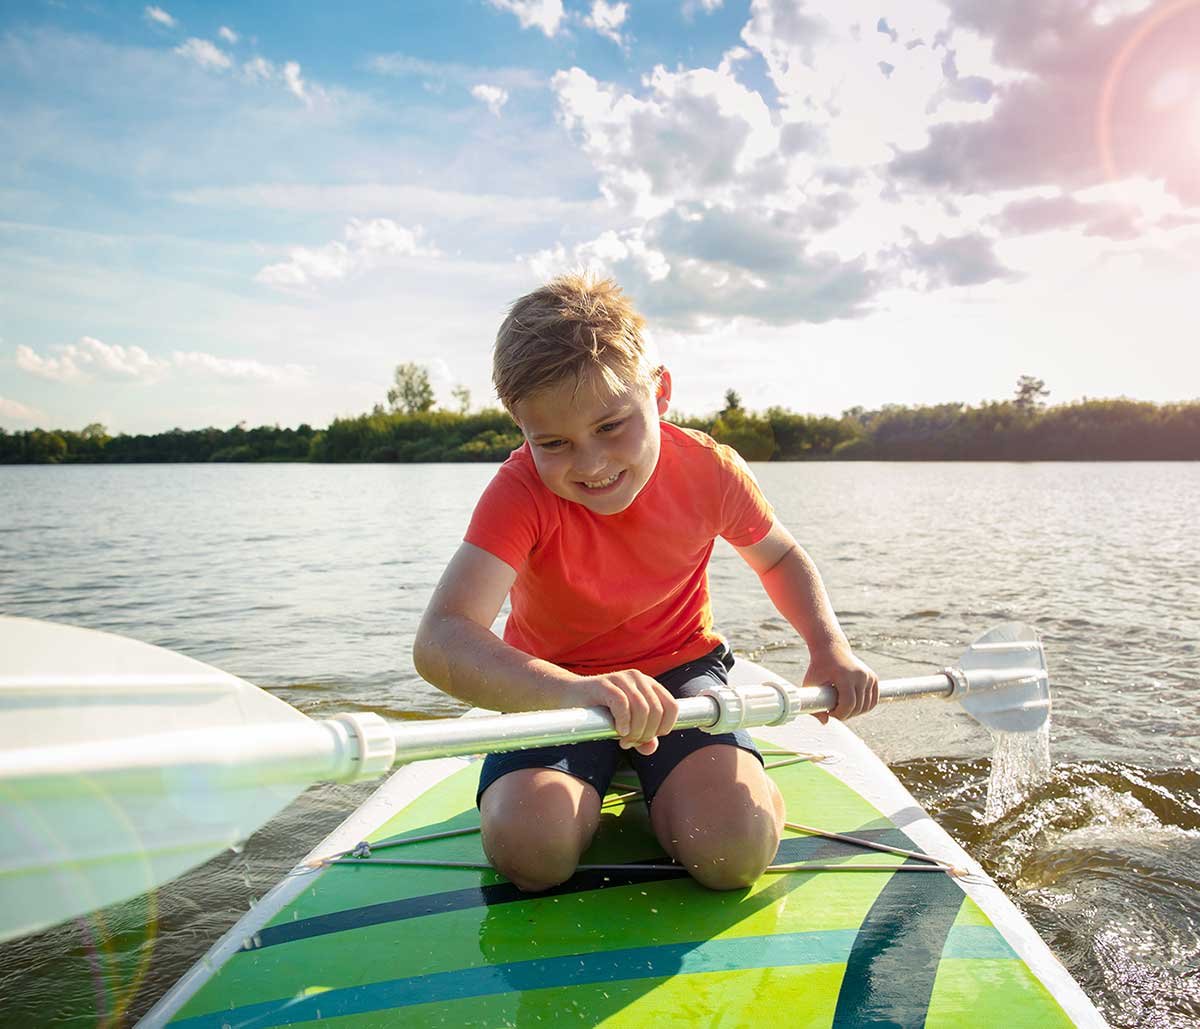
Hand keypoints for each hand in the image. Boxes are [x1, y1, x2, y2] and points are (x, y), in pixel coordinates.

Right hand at [564, 670, 678, 754]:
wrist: (570, 697)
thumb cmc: (601, 712)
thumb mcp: (626, 727)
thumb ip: (642, 738)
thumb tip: (652, 748)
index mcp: (649, 685)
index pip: (672, 707)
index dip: (664, 727)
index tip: (648, 738)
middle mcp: (639, 678)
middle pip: (657, 711)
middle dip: (647, 733)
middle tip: (631, 743)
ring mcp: (622, 678)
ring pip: (642, 709)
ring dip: (635, 731)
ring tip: (623, 740)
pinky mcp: (605, 684)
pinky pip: (622, 704)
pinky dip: (624, 722)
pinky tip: (618, 731)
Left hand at [804, 645, 878, 723]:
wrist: (831, 649)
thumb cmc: (818, 667)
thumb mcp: (810, 683)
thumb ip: (814, 704)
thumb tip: (825, 723)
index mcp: (845, 676)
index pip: (848, 704)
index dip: (840, 714)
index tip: (830, 714)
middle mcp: (860, 675)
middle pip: (858, 707)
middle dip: (846, 714)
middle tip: (835, 712)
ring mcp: (869, 676)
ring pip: (867, 706)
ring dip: (856, 712)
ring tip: (842, 708)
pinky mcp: (873, 678)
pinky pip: (873, 700)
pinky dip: (865, 707)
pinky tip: (852, 706)